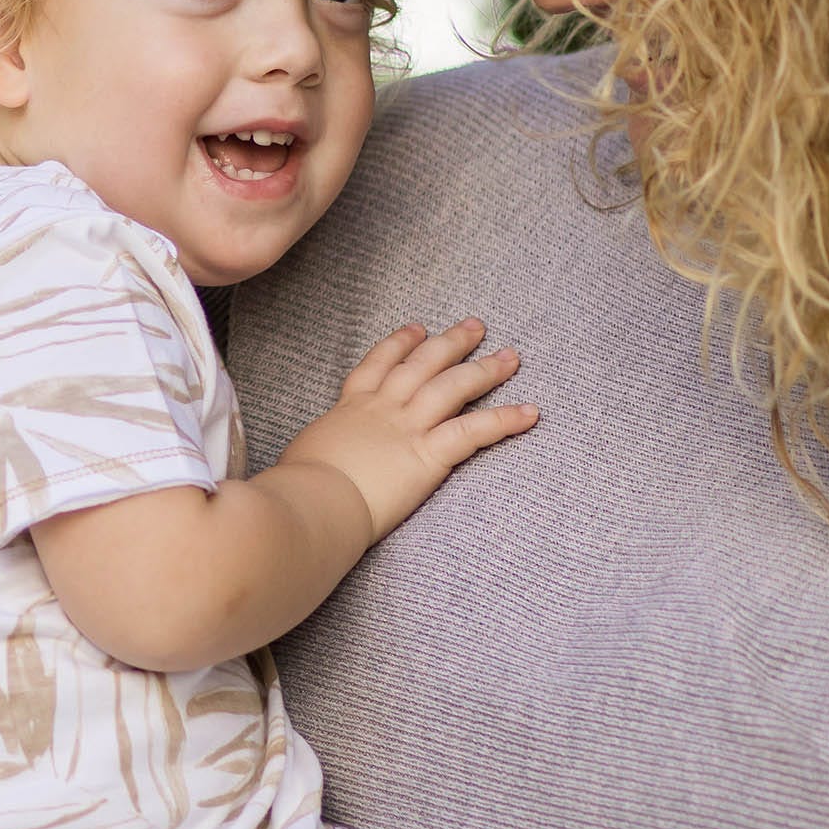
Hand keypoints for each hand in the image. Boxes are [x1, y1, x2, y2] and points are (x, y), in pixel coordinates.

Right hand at [279, 318, 536, 542]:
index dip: (399, 344)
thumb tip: (308, 465)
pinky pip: (474, 431)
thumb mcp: (300, 456)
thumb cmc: (297, 486)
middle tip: (476, 327)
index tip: (416, 329)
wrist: (312, 501)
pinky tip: (531, 414)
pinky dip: (505, 420)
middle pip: (423, 365)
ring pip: (453, 387)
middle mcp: (382, 409)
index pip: (377, 367)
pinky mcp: (429, 454)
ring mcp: (408, 427)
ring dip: (485, 369)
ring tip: (511, 357)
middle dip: (451, 343)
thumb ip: (316, 452)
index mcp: (350, 409)